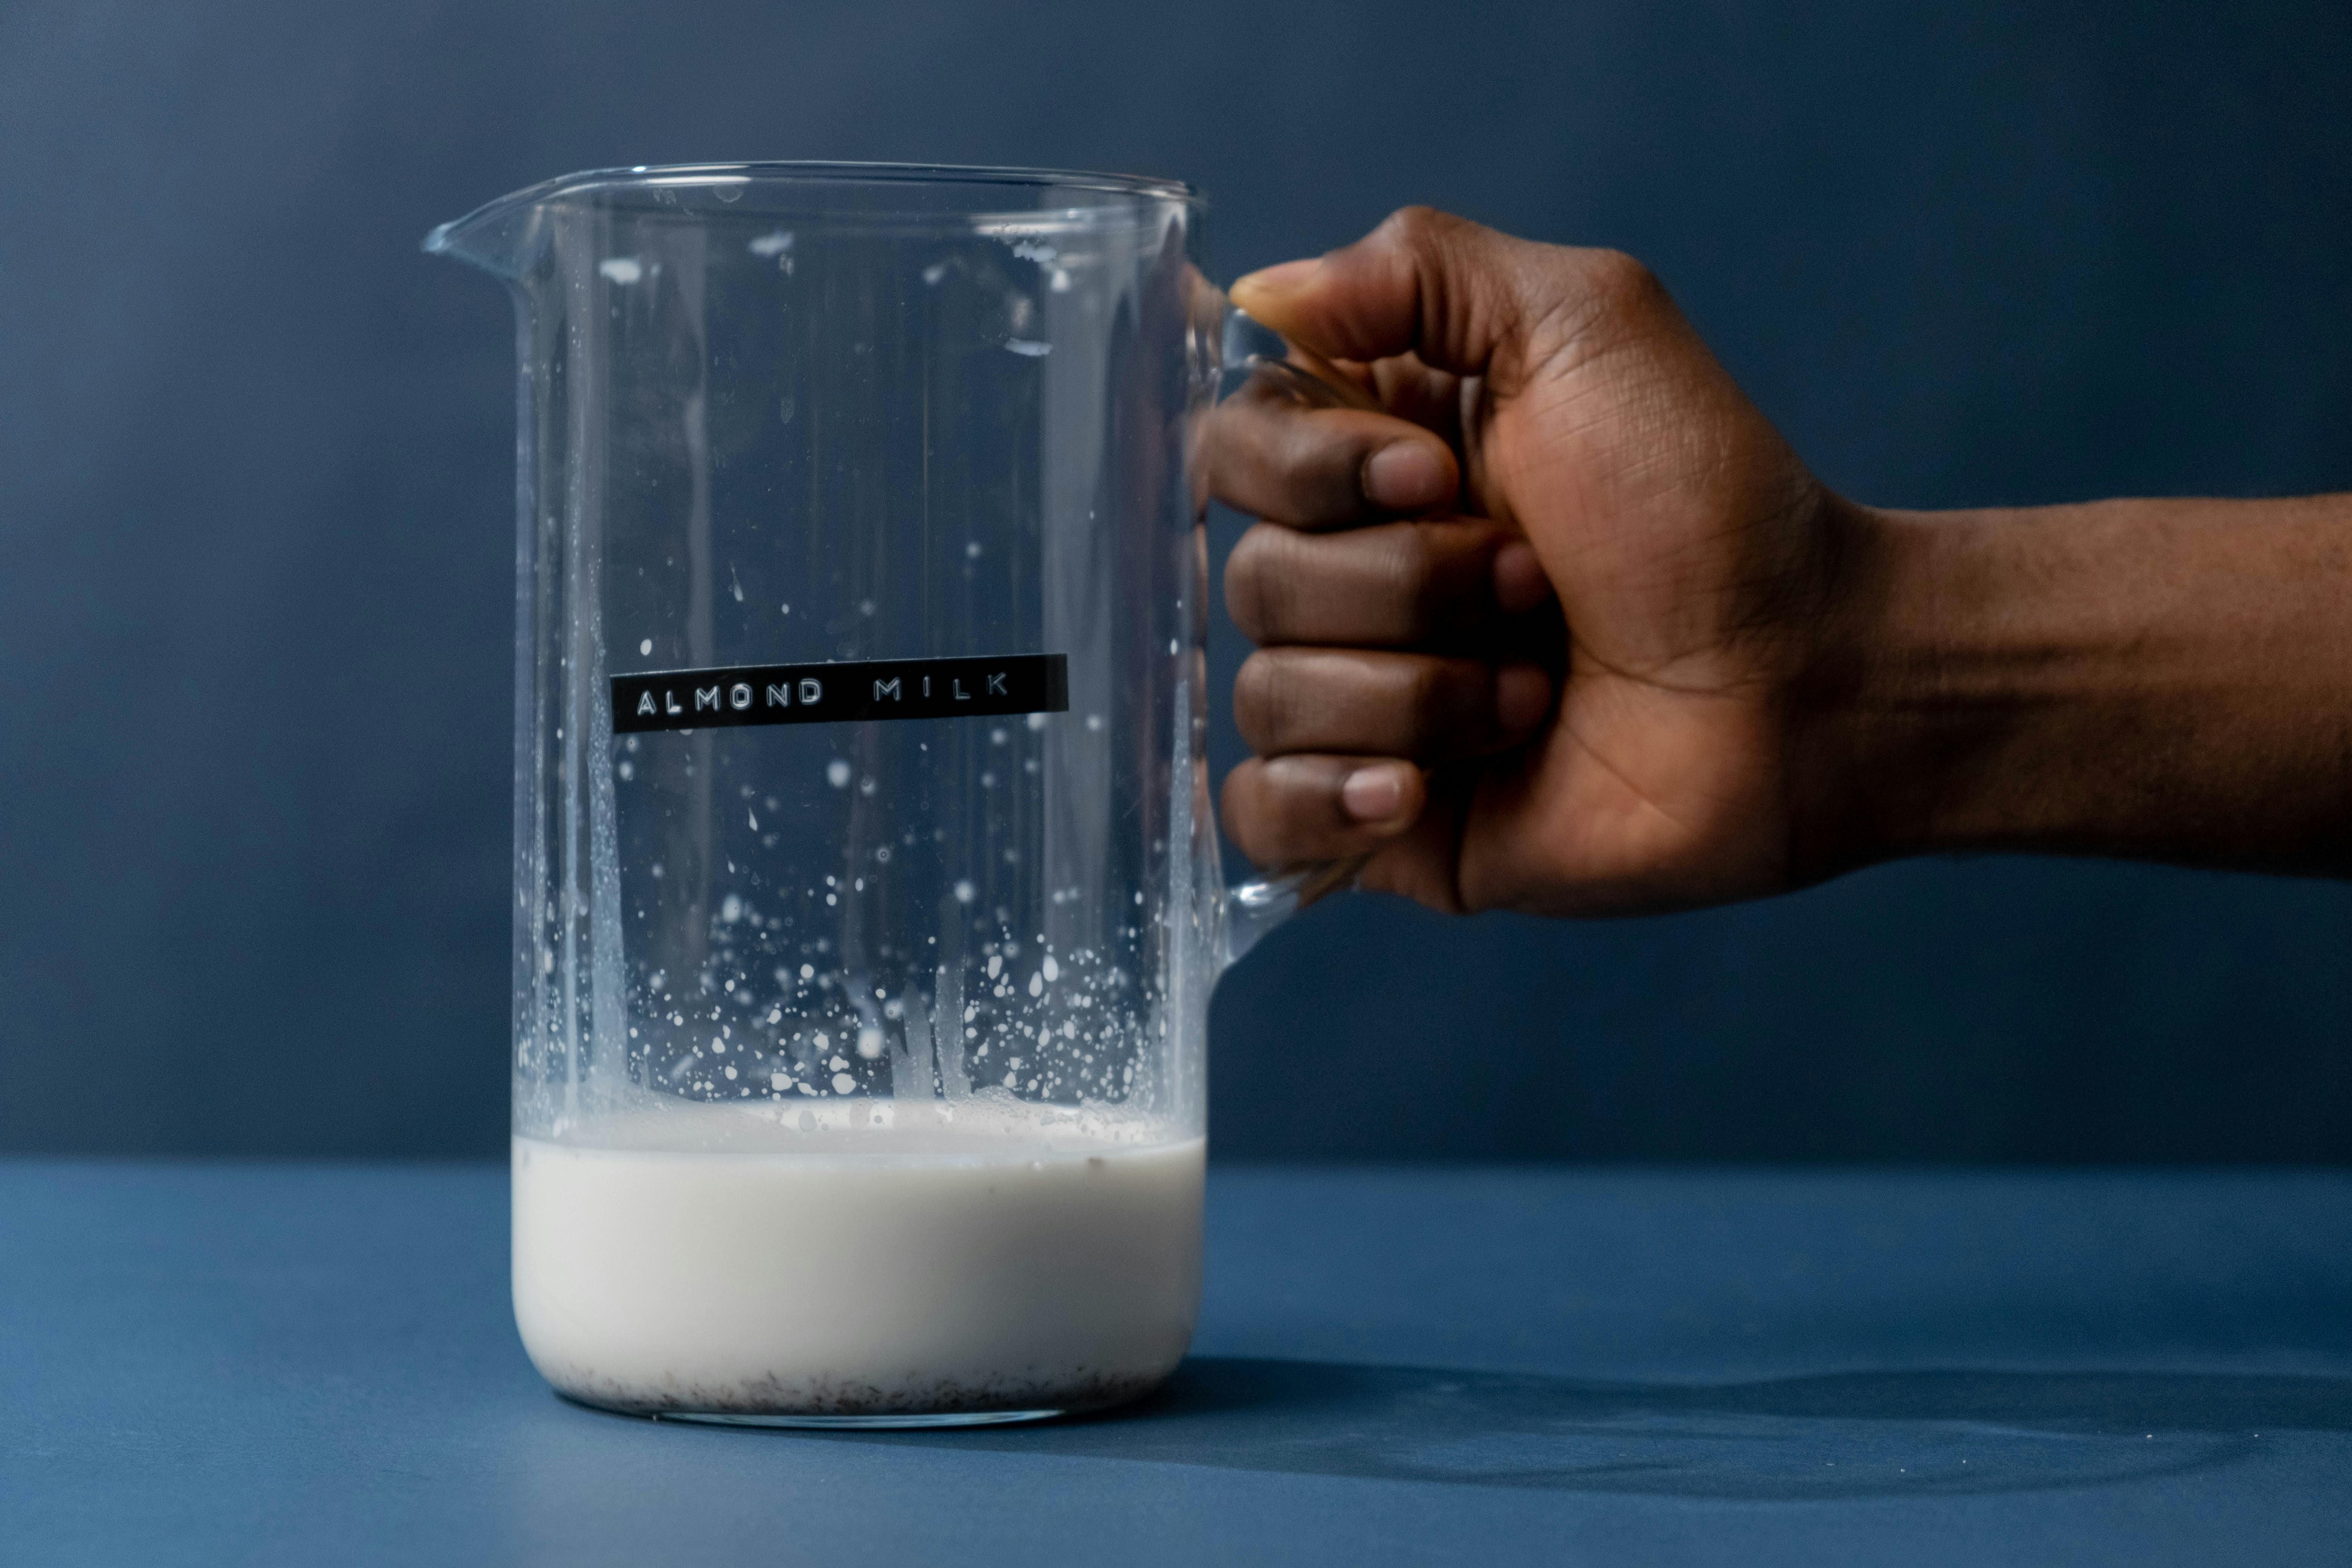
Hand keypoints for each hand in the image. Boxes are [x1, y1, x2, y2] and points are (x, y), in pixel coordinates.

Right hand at [1210, 207, 1860, 915]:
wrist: (1806, 683)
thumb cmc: (1710, 504)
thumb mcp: (1582, 320)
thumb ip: (1414, 269)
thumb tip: (1256, 294)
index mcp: (1375, 462)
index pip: (1232, 451)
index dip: (1314, 469)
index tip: (1442, 473)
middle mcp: (1355, 580)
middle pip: (1252, 578)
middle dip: (1407, 585)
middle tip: (1537, 588)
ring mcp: (1362, 709)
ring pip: (1268, 695)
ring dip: (1420, 691)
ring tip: (1534, 690)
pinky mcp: (1382, 823)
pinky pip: (1262, 815)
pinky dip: (1326, 799)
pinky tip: (1415, 795)